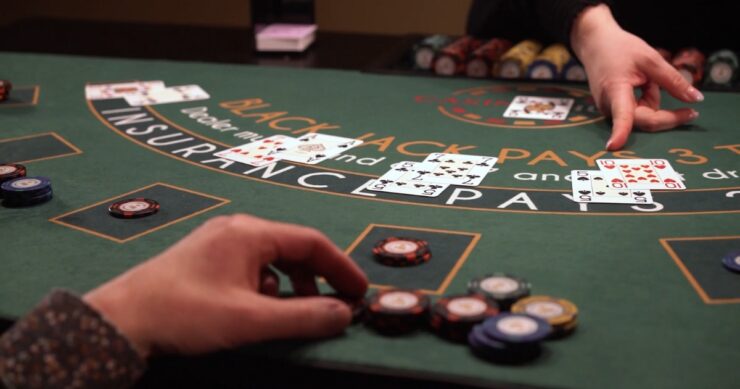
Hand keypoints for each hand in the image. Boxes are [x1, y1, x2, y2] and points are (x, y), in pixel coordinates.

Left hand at [83, 214, 368, 356]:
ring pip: (272, 258)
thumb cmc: (184, 314)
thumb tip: (344, 314)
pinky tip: (258, 309)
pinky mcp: (206, 258)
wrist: (121, 320)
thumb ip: (303, 317)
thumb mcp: (250, 320)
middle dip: (318, 277)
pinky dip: (267, 286)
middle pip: (293, 247)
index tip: (360, 292)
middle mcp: (236, 230)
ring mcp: (218, 242)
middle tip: (336, 305)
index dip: (341, 267)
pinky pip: (251, 266)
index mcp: (249, 233)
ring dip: (293, 284)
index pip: (311, 242)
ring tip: (297, 312)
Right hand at [570, 4, 703, 149]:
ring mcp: (608, 109)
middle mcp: (608, 105)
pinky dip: (644, 98)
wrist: (595, 44)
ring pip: (642, 115)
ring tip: (645, 79)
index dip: (620, 132)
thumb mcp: (651, 59)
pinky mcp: (611, 109)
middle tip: (691, 112)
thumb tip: (696, 100)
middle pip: (643, 120)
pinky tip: (639, 83)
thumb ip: (673, 81)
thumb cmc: (620, 49)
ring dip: (652, 99)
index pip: (621, 115)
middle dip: (666, 115)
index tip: (614, 147)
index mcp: (615, 90)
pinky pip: (637, 111)